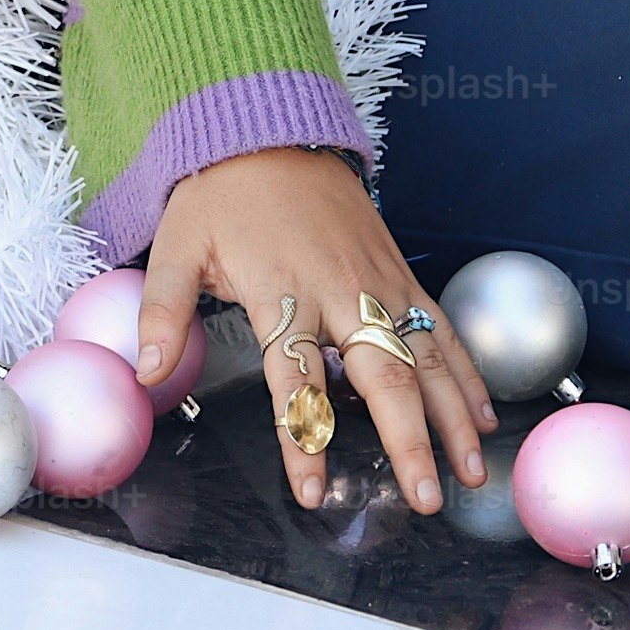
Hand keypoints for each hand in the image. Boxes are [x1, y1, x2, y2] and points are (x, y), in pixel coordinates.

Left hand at [137, 148, 495, 516]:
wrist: (266, 129)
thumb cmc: (218, 194)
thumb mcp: (174, 246)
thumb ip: (161, 311)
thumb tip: (146, 373)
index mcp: (280, 293)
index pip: (294, 381)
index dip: (304, 438)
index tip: (313, 492)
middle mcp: (339, 292)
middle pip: (383, 376)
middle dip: (408, 442)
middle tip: (425, 499)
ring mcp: (378, 282)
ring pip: (429, 357)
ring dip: (454, 418)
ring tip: (469, 472)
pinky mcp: (400, 271)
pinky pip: (442, 327)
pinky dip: (468, 373)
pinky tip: (483, 414)